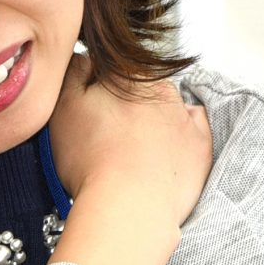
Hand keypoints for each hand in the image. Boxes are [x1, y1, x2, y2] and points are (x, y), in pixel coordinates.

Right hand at [45, 53, 212, 229]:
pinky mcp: (200, 145)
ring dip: (151, 122)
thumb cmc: (93, 161)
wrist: (129, 207)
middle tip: (104, 139)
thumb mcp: (63, 103)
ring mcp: (185, 117)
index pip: (108, 70)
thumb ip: (74, 69)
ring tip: (129, 154)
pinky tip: (160, 153)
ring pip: (164, 109)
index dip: (92, 93)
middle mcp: (162, 89)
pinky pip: (192, 131)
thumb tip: (83, 57)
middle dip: (123, 107)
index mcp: (128, 74)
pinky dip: (179, 138)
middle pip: (138, 91)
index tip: (86, 116)